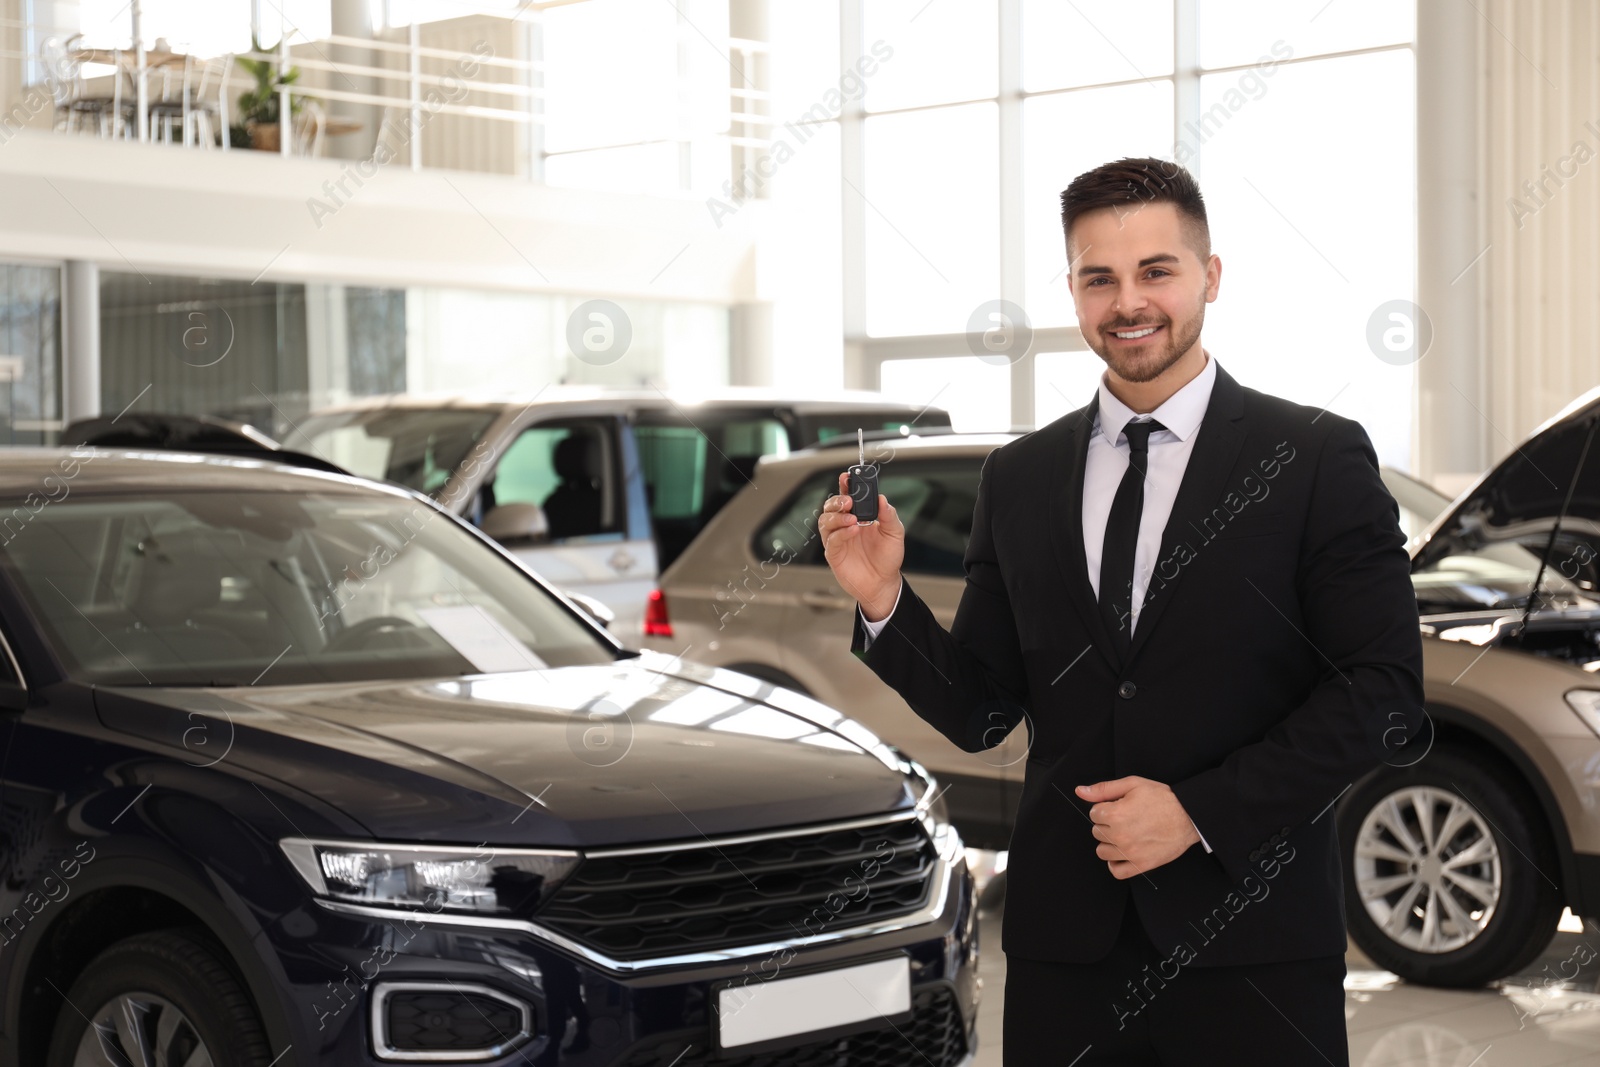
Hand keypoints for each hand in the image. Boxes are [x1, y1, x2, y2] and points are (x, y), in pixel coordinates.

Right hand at [819, 471, 903, 620]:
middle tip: (848, 501)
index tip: (846, 477)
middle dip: (837, 500)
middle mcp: (845, 525)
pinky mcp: (833, 554)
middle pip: (830, 506)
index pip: (847, 496)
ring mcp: (837, 539)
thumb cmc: (888, 558)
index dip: (845, 485)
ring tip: (852, 518)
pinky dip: (841, 533)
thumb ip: (889, 515)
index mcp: (858, 516)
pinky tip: (853, 531)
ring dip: (837, 516)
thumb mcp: (895, 533)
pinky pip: (831, 540)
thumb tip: (882, 499)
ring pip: (825, 521)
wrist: (884, 583)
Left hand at [1077, 776, 1201, 879]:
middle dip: (1107, 825)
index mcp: (1116, 814)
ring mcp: (1130, 853)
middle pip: (1096, 832)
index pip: (1094, 814)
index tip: (1118, 807)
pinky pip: (1116, 871)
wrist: (1189, 817)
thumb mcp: (1133, 785)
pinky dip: (1116, 864)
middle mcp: (1120, 835)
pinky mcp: (1141, 865)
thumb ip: (1103, 789)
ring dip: (1110, 843)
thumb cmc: (1163, 799)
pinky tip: (1122, 853)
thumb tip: (1080, 791)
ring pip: (1102, 852)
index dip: (1106, 808)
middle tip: (1125, 819)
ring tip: (1125, 834)